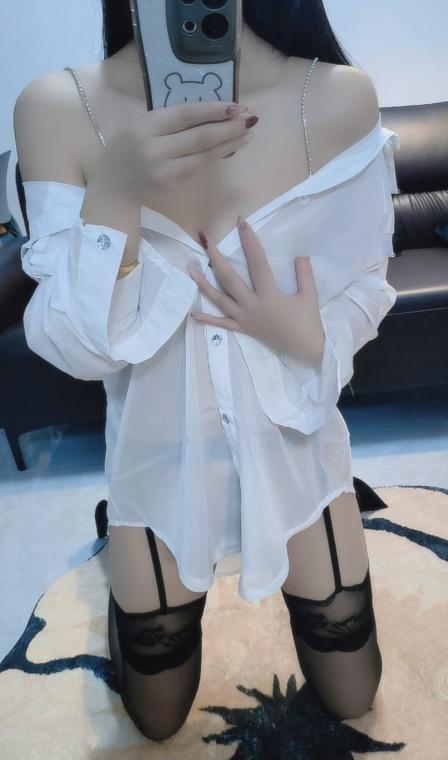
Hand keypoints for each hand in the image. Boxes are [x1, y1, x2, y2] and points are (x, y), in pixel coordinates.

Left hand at [188, 217, 325, 365]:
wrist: (305, 348)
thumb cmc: (308, 322)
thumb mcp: (310, 296)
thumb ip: (304, 274)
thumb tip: (300, 255)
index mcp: (269, 296)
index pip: (257, 264)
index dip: (250, 242)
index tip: (242, 224)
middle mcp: (252, 306)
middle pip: (229, 279)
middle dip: (216, 259)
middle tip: (206, 241)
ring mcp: (245, 319)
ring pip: (220, 300)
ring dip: (204, 285)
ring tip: (191, 270)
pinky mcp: (243, 329)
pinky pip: (222, 324)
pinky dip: (208, 319)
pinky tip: (194, 314)